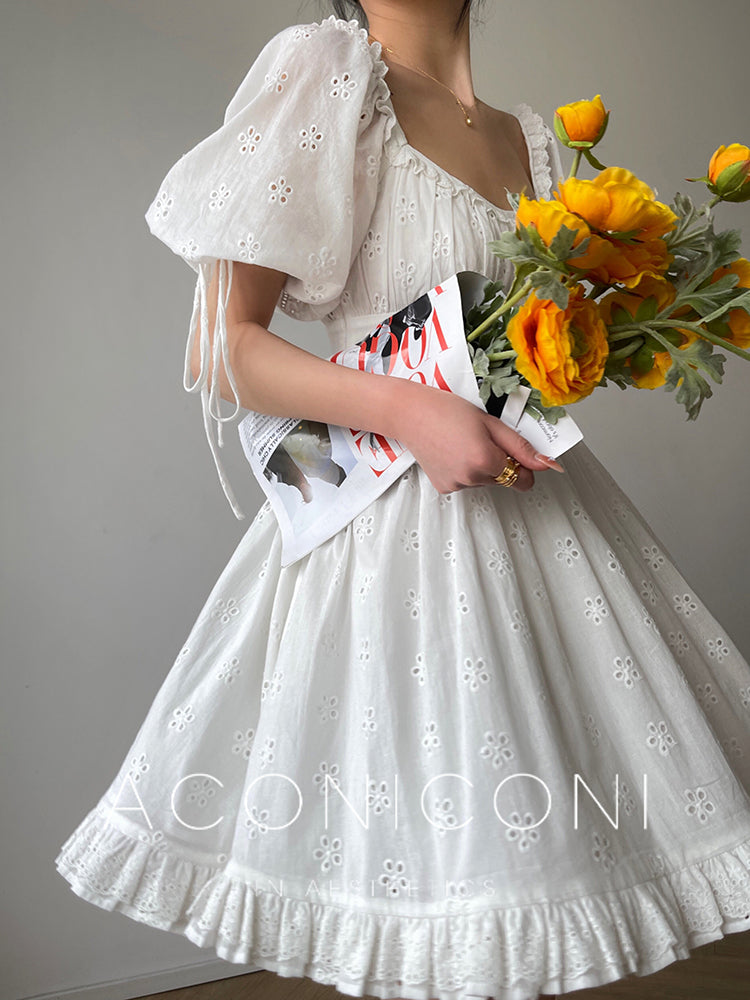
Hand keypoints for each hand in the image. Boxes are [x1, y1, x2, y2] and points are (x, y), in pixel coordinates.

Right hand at [394, 382, 563, 494]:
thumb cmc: (448, 410)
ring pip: (485, 481)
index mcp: (485, 460)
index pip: (523, 480)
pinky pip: (467, 483)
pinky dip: (465, 470)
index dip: (523, 466)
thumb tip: (547, 464)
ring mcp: (456, 485)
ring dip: (482, 466)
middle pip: (503, 480)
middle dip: (500, 462)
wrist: (410, 414)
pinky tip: (452, 452)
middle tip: (481, 438)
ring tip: (462, 442)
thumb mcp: (491, 423)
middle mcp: (471, 478)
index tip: (514, 451)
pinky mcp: (444, 488)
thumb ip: (521, 447)